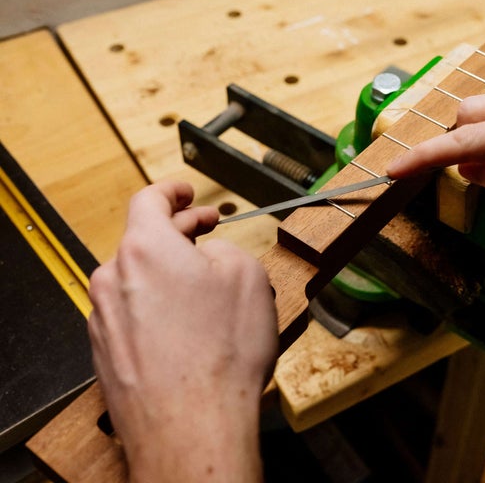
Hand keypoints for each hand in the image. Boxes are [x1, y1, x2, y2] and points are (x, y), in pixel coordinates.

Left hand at [88, 181, 276, 481]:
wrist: (190, 424)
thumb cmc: (218, 357)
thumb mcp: (248, 277)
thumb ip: (225, 249)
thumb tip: (211, 254)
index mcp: (146, 247)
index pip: (149, 200)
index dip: (172, 191)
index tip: (184, 192)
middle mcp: (115, 278)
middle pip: (144, 240)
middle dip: (180, 233)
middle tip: (206, 232)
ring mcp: (105, 317)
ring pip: (139, 279)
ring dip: (169, 274)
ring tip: (206, 291)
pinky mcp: (106, 351)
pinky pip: (133, 314)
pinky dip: (158, 309)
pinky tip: (188, 329)